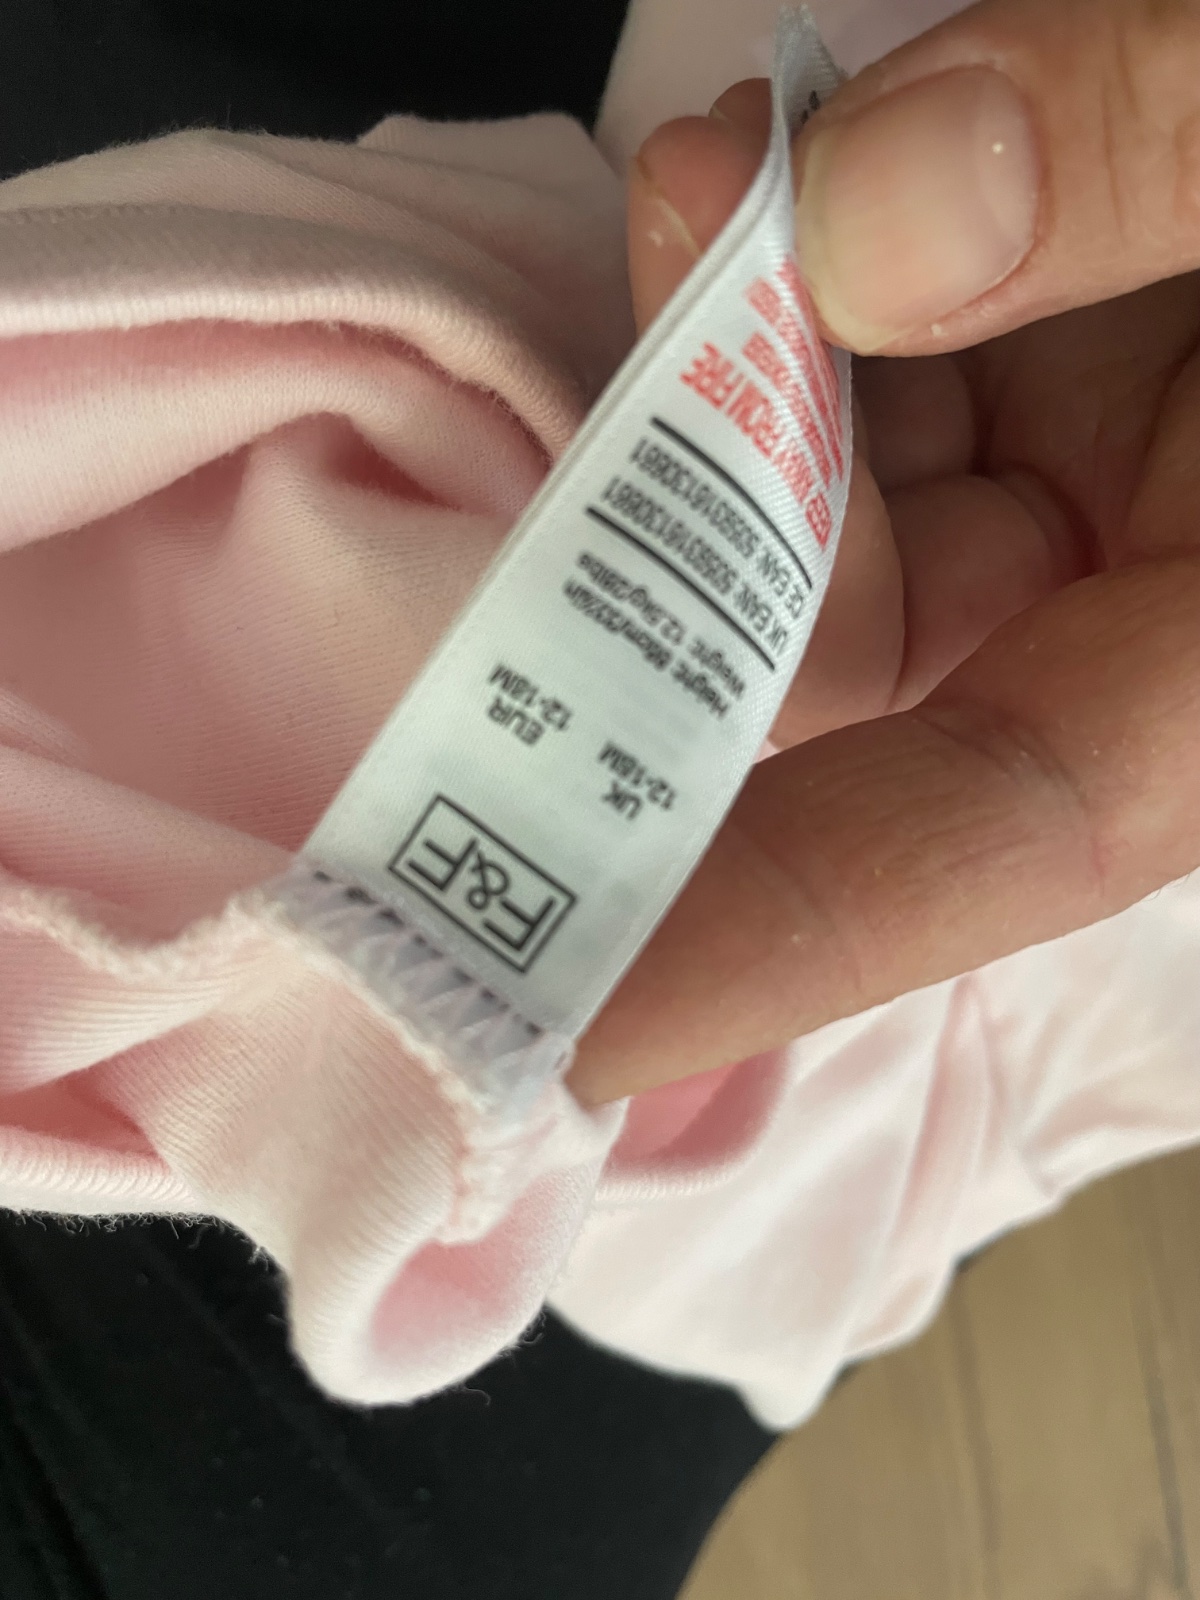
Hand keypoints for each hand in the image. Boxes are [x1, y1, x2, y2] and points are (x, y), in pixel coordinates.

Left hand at [569, 0, 1199, 1103]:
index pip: (991, 834)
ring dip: (735, 362)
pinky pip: (865, 371)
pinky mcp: (1043, 372)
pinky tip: (754, 172)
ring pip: (833, 497)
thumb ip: (1163, 146)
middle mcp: (1146, 607)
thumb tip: (860, 221)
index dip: (772, 925)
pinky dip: (789, 281)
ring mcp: (1086, 491)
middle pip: (859, 647)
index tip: (560, 1015)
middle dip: (706, 528)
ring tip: (713, 184)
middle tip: (634, 355)